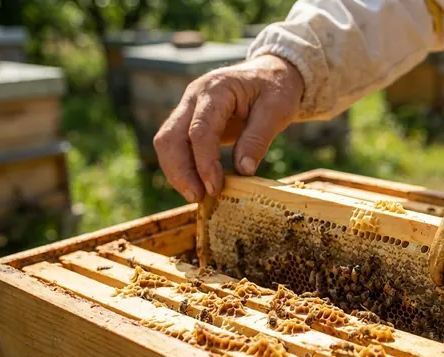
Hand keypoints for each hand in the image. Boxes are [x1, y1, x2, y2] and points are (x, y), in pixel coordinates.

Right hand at [153, 55, 304, 202]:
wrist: (271, 73)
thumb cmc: (276, 88)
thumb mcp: (277, 110)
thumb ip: (258, 138)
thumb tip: (244, 171)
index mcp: (216, 89)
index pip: (199, 130)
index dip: (204, 162)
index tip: (214, 187)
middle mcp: (194, 96)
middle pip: (170, 137)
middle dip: (180, 172)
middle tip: (198, 197)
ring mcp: (188, 107)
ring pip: (167, 142)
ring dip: (177, 172)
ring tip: (197, 196)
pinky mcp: (189, 120)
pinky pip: (176, 145)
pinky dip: (182, 166)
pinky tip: (197, 184)